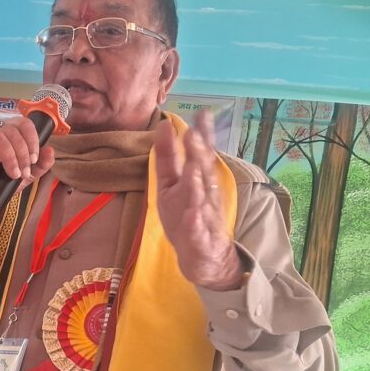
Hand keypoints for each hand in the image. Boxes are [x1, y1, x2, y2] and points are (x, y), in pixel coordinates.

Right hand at [0, 116, 55, 213]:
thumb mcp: (22, 177)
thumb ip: (39, 166)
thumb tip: (49, 150)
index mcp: (9, 134)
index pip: (24, 125)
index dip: (33, 140)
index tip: (34, 159)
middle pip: (14, 129)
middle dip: (23, 152)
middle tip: (23, 172)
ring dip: (10, 155)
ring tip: (12, 173)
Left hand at [154, 109, 243, 290]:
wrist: (204, 257)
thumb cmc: (187, 214)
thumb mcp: (173, 183)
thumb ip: (169, 156)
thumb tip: (164, 124)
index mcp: (197, 180)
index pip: (201, 154)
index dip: (202, 135)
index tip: (203, 113)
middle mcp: (204, 195)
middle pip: (203, 172)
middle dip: (199, 154)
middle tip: (194, 135)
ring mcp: (205, 217)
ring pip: (203, 199)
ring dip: (197, 184)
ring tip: (192, 169)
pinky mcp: (202, 239)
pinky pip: (199, 230)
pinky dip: (196, 222)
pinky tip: (193, 214)